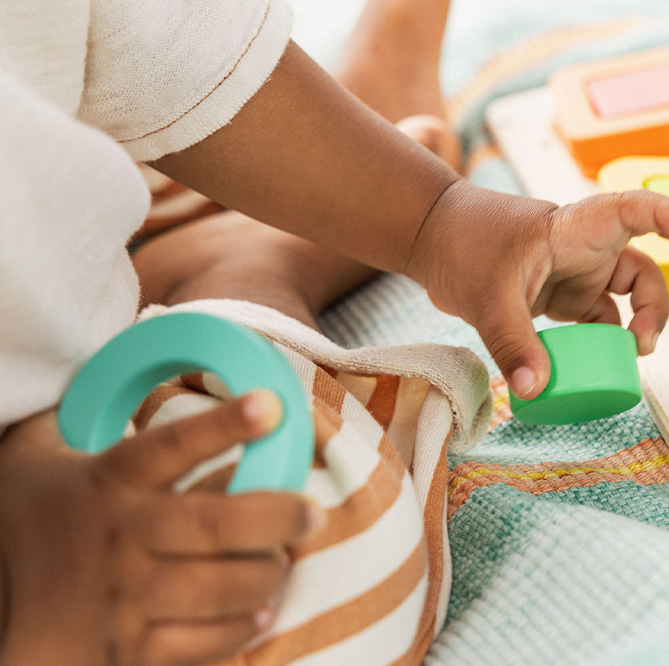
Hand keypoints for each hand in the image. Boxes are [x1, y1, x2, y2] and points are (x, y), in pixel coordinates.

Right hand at [0, 392, 324, 665]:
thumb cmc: (21, 518)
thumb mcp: (41, 454)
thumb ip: (85, 413)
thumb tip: (133, 358)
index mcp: (105, 483)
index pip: (170, 446)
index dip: (224, 425)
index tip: (272, 406)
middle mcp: (120, 540)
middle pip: (215, 525)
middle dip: (277, 516)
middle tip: (312, 512)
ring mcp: (124, 599)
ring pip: (220, 588)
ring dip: (267, 573)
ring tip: (284, 559)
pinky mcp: (127, 651)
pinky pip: (202, 644)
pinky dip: (241, 627)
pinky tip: (261, 608)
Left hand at [405, 183, 668, 398]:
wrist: (431, 237)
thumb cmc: (462, 243)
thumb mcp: (486, 296)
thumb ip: (513, 344)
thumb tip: (537, 391)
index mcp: (576, 228)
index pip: (638, 212)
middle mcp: (586, 248)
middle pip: (644, 271)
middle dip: (657, 306)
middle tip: (645, 343)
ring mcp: (576, 272)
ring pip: (626, 299)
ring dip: (634, 328)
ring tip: (628, 358)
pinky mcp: (562, 295)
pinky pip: (598, 320)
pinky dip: (603, 343)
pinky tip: (594, 368)